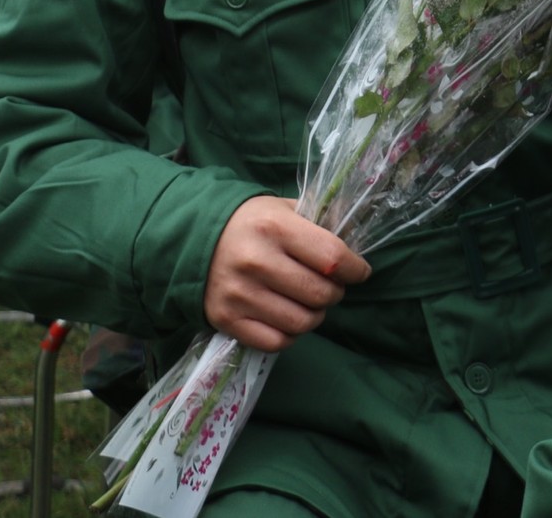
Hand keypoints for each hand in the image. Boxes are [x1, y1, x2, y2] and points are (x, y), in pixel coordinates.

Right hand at [203, 197, 370, 353]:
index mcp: (275, 228)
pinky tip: (287, 317)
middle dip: (335, 293)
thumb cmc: (251, 223)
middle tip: (329, 286)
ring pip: (302, 322)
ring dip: (315, 315)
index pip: (333, 258)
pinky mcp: (226, 319)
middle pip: (320, 294)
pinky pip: (276, 341)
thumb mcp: (284, 209)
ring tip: (309, 302)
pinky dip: (290, 334)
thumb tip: (355, 246)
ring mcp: (239, 294)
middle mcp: (256, 261)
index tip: (359, 272)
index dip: (355, 269)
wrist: (193, 238)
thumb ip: (319, 223)